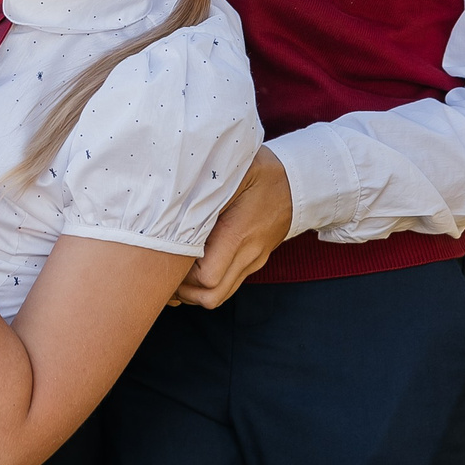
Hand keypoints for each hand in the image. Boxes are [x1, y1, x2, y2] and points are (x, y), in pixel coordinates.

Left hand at [173, 147, 292, 308]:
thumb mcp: (237, 168)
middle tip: (163, 271)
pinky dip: (205, 285)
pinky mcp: (252, 261)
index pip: (207, 276)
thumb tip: (175, 187)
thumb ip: (208, 182)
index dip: (182, 273)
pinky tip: (188, 269)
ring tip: (173, 272)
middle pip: (212, 295)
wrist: (300, 184)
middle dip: (183, 290)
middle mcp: (247, 254)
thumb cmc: (264, 173)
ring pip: (219, 295)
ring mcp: (251, 261)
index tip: (166, 255)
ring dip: (193, 291)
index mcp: (239, 233)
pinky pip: (227, 285)